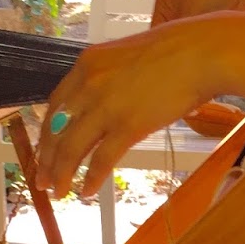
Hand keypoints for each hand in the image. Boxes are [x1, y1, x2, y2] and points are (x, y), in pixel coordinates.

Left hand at [35, 19, 227, 198]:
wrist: (203, 52)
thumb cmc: (177, 51)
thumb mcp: (128, 56)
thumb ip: (109, 77)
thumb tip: (103, 103)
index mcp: (87, 64)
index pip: (55, 105)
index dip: (46, 132)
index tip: (44, 150)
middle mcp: (89, 85)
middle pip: (56, 129)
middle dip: (46, 160)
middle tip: (41, 180)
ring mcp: (107, 106)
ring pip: (71, 148)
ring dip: (61, 174)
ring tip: (59, 192)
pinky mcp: (129, 125)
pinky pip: (101, 159)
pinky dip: (91, 179)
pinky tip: (87, 191)